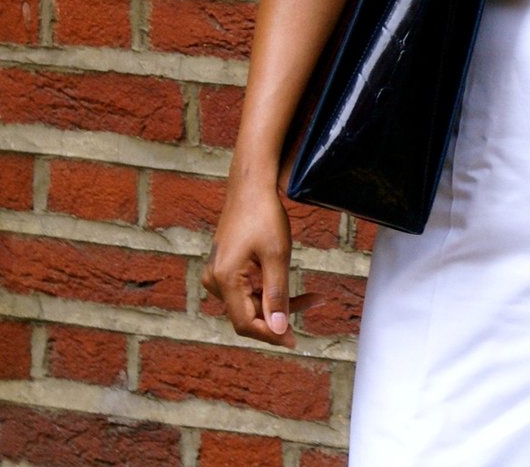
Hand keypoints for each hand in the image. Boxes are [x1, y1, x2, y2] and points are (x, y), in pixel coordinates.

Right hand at [204, 178, 325, 348]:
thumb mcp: (276, 256)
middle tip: (314, 307)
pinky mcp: (226, 268)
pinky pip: (247, 290)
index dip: (270, 335)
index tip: (294, 341)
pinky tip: (293, 289)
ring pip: (250, 303)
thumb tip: (278, 328)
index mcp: (223, 280)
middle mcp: (215, 281)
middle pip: (248, 314)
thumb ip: (277, 293)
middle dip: (280, 316)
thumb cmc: (264, 217)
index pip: (245, 323)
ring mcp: (218, 274)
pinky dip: (270, 292)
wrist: (251, 187)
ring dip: (279, 304)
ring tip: (313, 297)